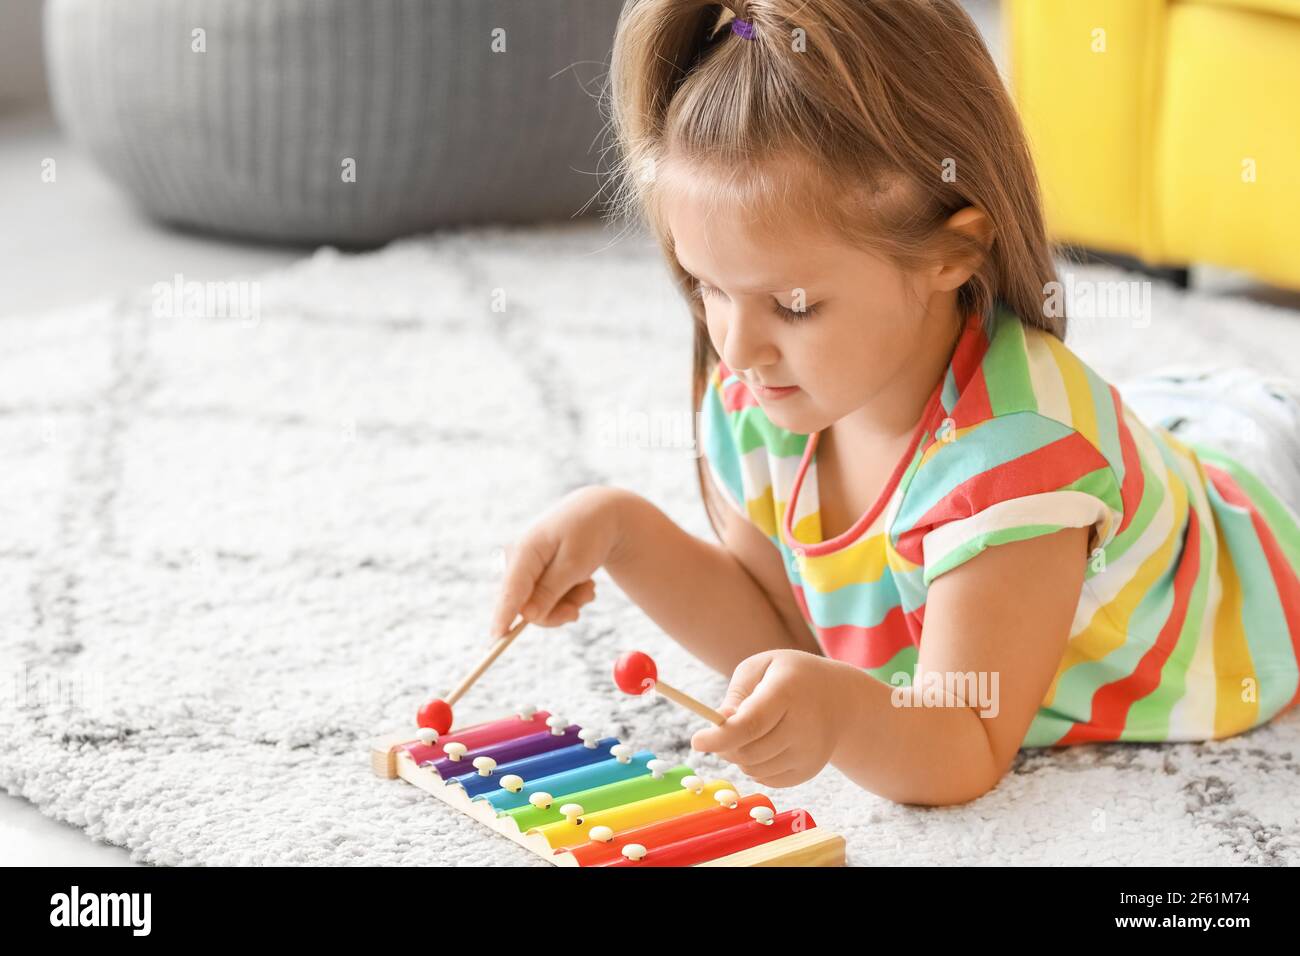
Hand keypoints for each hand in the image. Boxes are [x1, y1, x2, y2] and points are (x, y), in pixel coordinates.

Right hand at [487, 485, 628, 638]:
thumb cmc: (589, 533)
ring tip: (588, 588)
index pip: (510, 590)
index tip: (496, 640)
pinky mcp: (533, 572)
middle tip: (579, 611)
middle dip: (554, 611)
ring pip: (537, 604)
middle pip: (523, 604)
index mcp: (525, 550)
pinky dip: (565, 597)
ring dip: (565, 603)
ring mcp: (524, 565)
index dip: (502, 617)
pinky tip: (581, 583)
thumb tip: (527, 617)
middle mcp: (518, 558)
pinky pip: (543, 598)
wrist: (600, 512)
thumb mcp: (575, 563)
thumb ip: (551, 590)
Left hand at [690, 649, 848, 787]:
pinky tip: (765, 744)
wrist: (840, 700)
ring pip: (753, 769)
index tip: (697, 741)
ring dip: (739, 756)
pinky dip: (754, 766)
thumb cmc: (791, 677)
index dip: (720, 737)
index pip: (751, 724)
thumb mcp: (762, 667)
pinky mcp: (808, 771)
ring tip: (750, 732)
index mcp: (788, 692)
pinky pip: (766, 779)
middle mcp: (803, 727)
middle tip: (722, 730)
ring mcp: (809, 753)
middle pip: (748, 752)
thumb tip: (721, 723)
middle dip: (724, 745)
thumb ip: (737, 694)